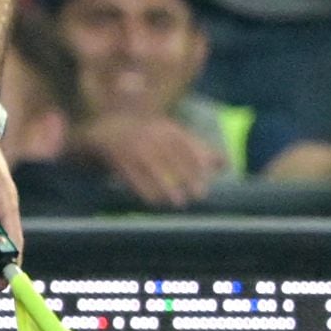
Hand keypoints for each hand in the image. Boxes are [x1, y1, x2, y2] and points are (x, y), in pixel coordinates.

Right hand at [76, 109, 222, 207]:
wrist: (105, 131)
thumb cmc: (147, 137)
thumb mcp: (172, 136)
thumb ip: (198, 149)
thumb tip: (226, 164)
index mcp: (166, 128)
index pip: (187, 143)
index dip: (200, 160)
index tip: (211, 177)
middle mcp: (151, 135)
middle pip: (172, 157)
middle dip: (187, 176)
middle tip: (199, 194)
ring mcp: (133, 147)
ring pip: (153, 168)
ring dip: (166, 187)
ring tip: (178, 202)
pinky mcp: (119, 159)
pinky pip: (133, 176)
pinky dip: (144, 190)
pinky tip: (154, 201)